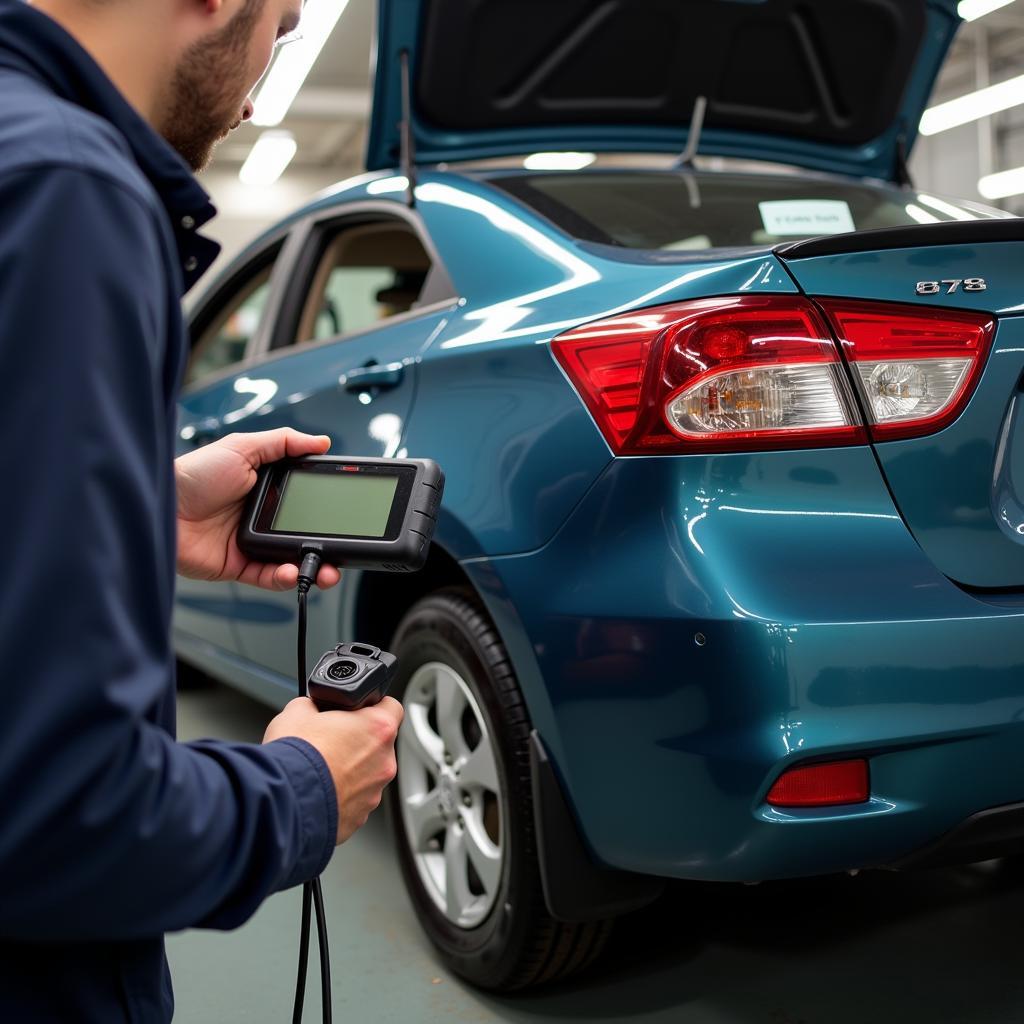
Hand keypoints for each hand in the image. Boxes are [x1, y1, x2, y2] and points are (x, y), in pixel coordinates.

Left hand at [175, 429, 340, 590]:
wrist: (159, 508)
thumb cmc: (192, 475)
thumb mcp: (242, 447)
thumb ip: (284, 442)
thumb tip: (321, 442)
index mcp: (265, 487)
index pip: (306, 499)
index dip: (325, 507)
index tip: (345, 512)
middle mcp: (260, 515)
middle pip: (304, 533)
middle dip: (327, 545)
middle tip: (343, 550)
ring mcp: (250, 542)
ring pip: (291, 559)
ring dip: (312, 565)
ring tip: (326, 569)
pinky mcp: (237, 565)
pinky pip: (268, 576)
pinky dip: (283, 577)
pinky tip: (291, 572)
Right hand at [264, 697, 403, 843]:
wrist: (281, 804)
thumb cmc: (294, 759)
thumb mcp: (297, 711)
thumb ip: (314, 704)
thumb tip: (312, 706)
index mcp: (378, 729)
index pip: (392, 707)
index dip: (374, 706)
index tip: (359, 710)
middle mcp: (384, 761)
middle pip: (379, 743)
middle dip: (358, 740)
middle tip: (331, 740)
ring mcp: (374, 792)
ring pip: (368, 773)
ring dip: (350, 769)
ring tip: (321, 768)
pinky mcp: (360, 817)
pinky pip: (355, 798)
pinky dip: (341, 793)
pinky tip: (319, 788)